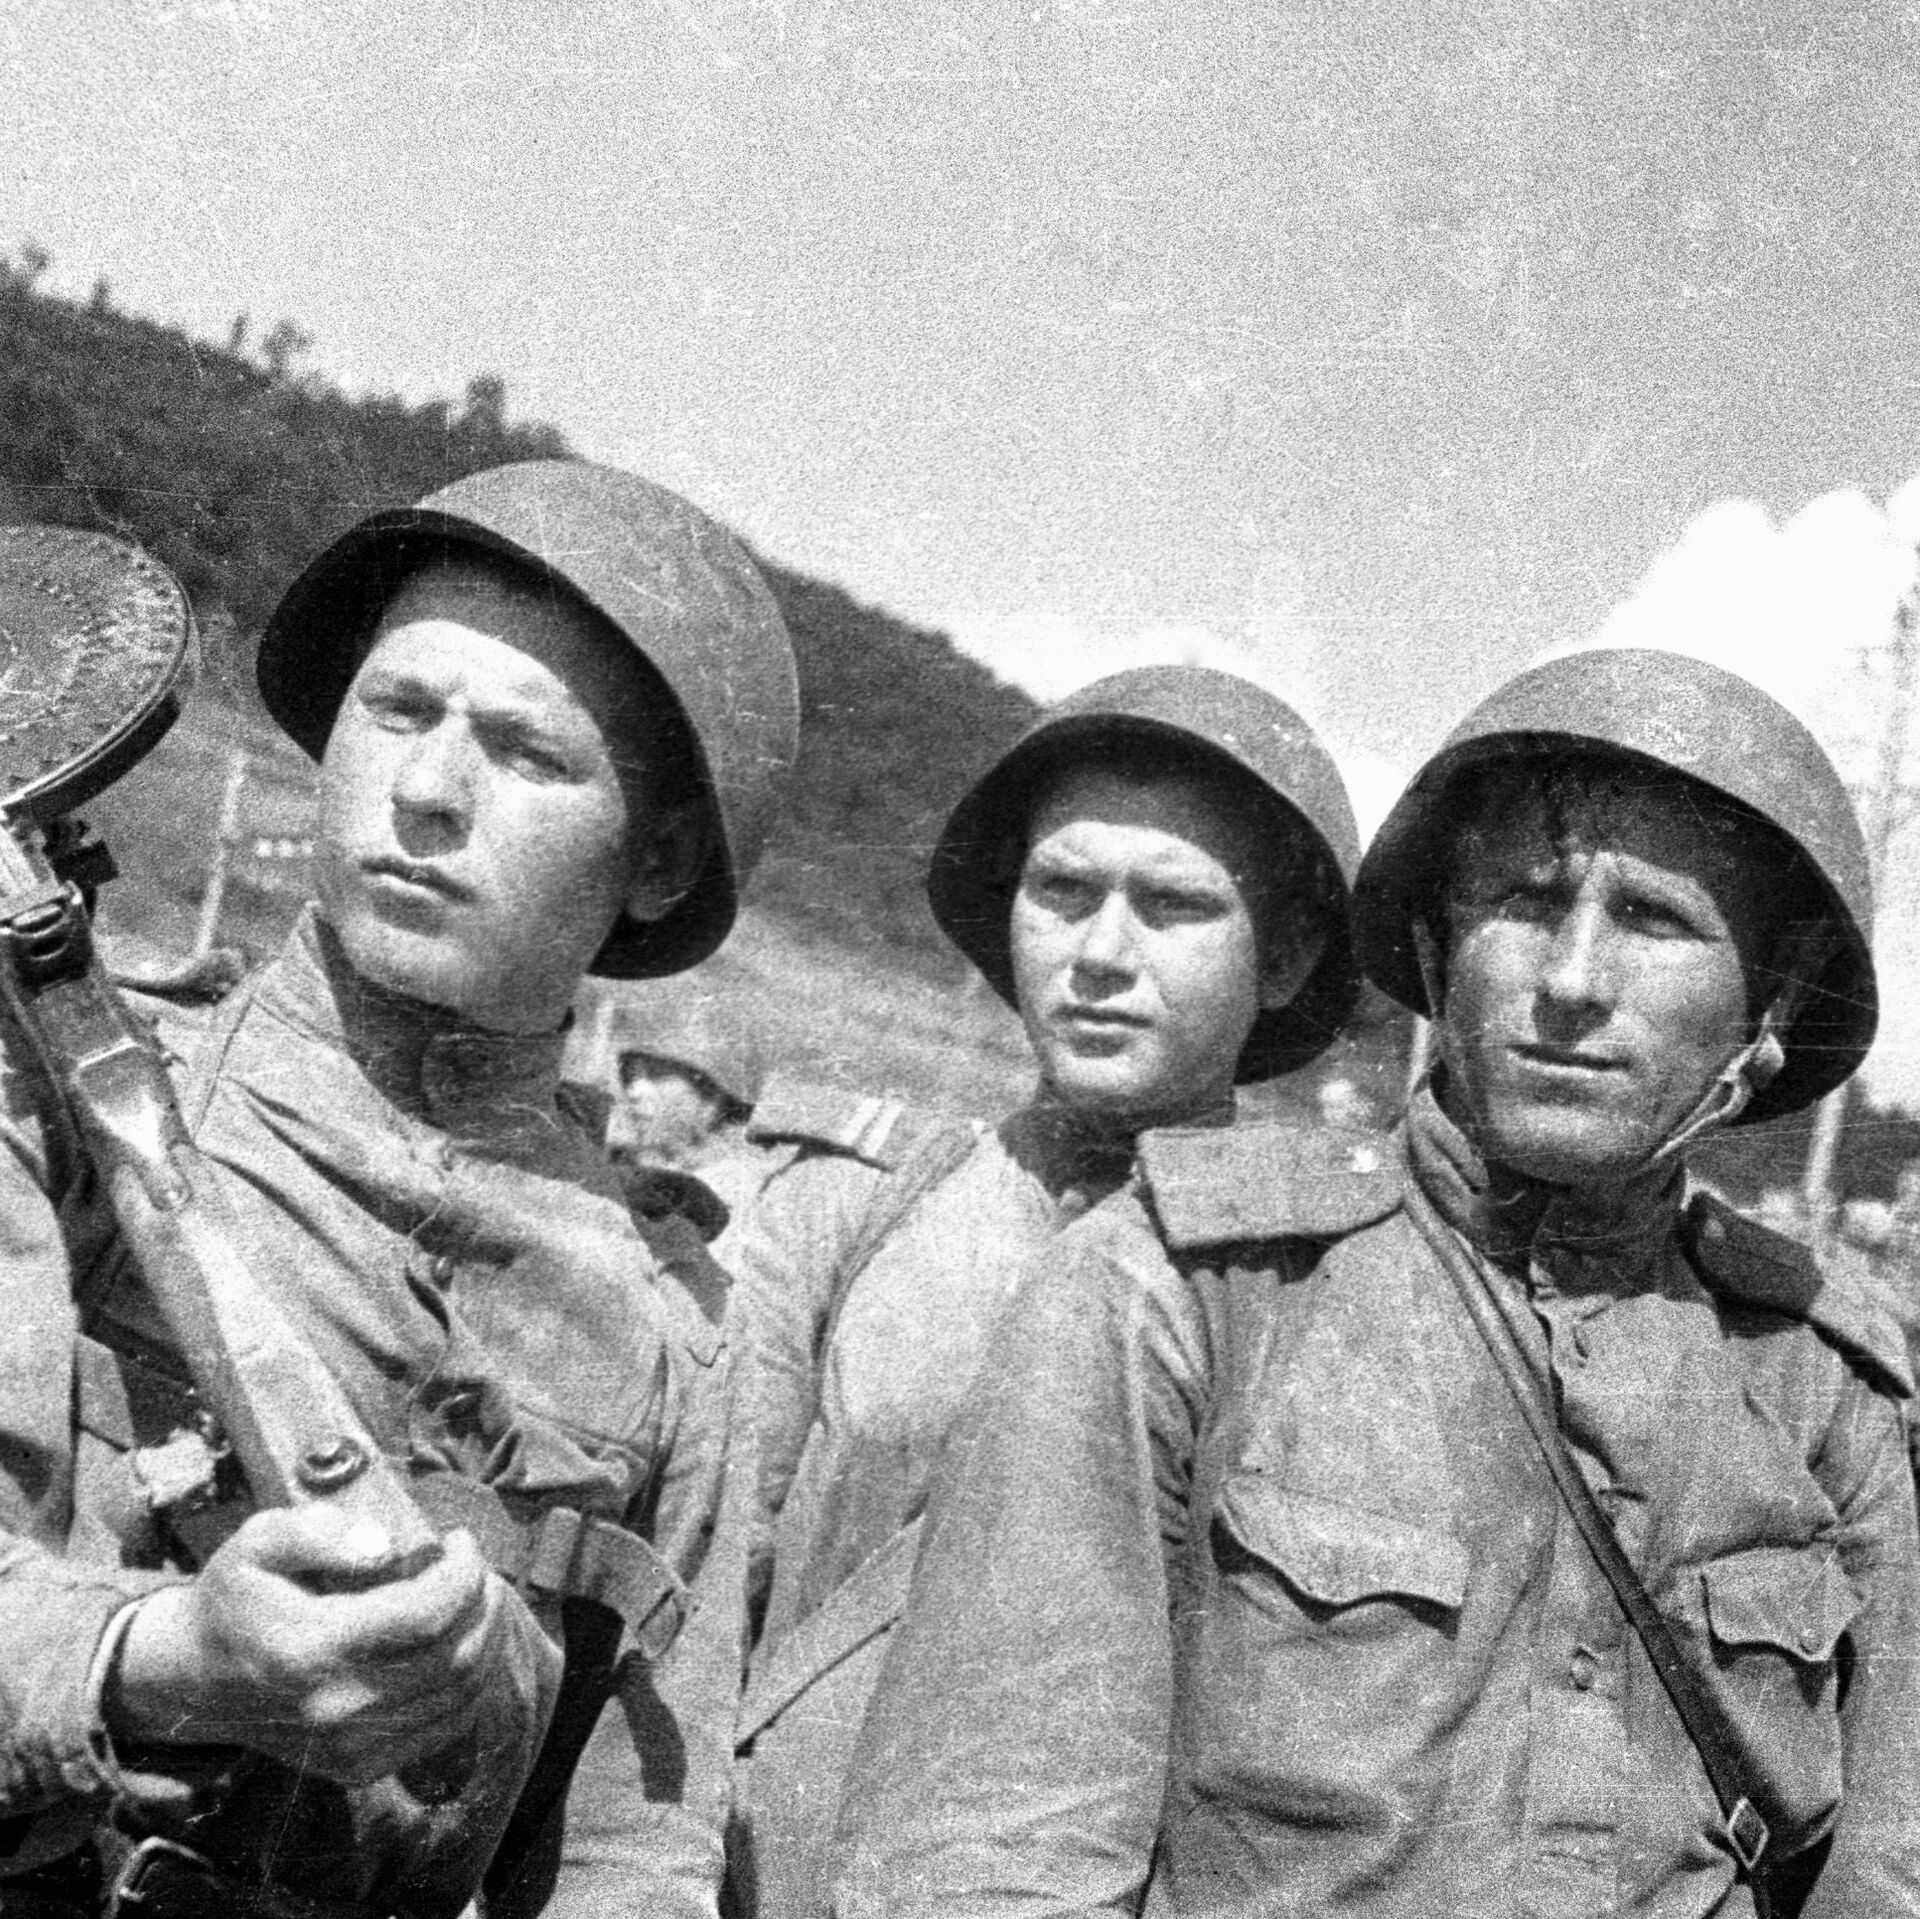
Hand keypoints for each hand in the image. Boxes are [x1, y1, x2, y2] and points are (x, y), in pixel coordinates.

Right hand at [107, 1506, 508, 1785]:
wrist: (195, 1678)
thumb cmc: (236, 1597)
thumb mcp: (258, 1541)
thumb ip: (319, 1531)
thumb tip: (385, 1546)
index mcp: (311, 1649)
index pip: (427, 1614)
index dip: (463, 1572)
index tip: (460, 1539)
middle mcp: (336, 1707)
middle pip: (455, 1656)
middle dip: (485, 1601)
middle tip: (477, 1567)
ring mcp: (350, 1746)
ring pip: (461, 1695)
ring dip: (486, 1639)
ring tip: (477, 1599)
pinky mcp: (359, 1766)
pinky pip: (444, 1727)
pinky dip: (470, 1683)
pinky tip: (459, 1644)